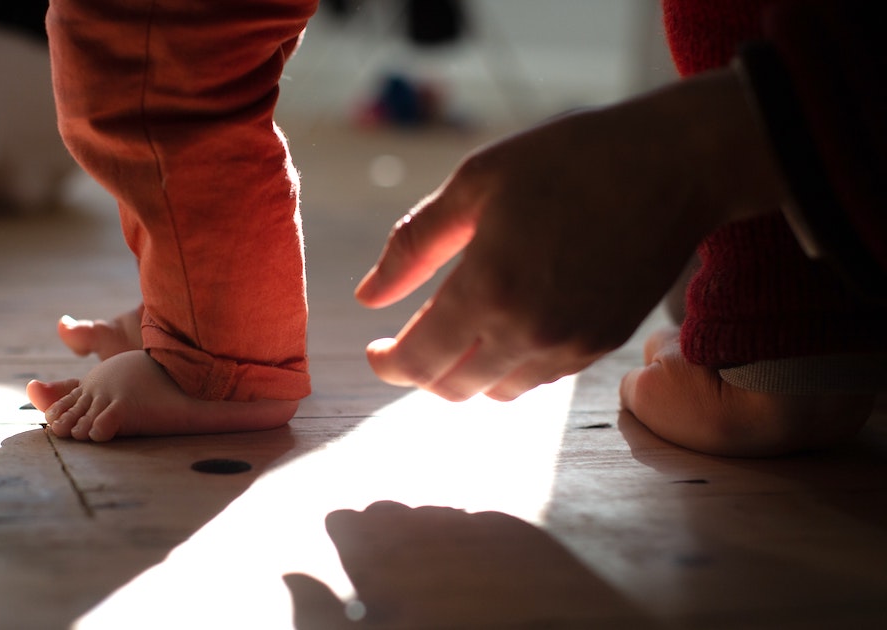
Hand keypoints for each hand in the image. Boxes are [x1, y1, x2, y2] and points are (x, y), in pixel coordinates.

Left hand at [355, 69, 784, 400]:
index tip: (375, 350)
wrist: (672, 166)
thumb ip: (412, 246)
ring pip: (497, 392)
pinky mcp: (602, 345)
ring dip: (466, 373)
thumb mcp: (474, 184)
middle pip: (453, 389)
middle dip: (421, 372)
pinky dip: (510, 365)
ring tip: (458, 332)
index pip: (418, 360)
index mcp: (488, 288)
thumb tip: (367, 297)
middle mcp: (529, 332)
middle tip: (407, 343)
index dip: (387, 364)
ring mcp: (570, 346)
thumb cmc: (566, 161)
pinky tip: (507, 325)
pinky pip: (539, 378)